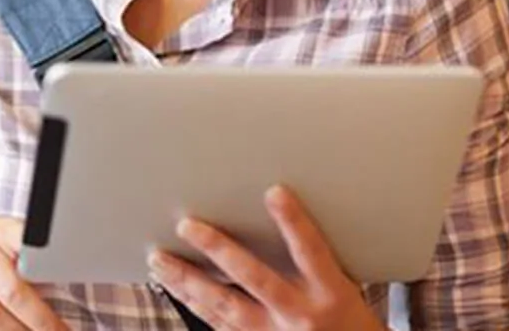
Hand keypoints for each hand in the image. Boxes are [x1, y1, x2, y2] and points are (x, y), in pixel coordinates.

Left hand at [147, 186, 386, 330]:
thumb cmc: (349, 323)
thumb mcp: (346, 289)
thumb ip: (315, 259)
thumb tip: (280, 207)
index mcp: (330, 293)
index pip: (311, 251)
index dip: (294, 222)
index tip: (275, 192)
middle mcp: (300, 315)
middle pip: (254, 277)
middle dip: (218, 250)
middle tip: (187, 225)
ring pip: (224, 305)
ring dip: (188, 280)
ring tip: (159, 258)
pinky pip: (219, 324)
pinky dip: (194, 304)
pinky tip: (172, 286)